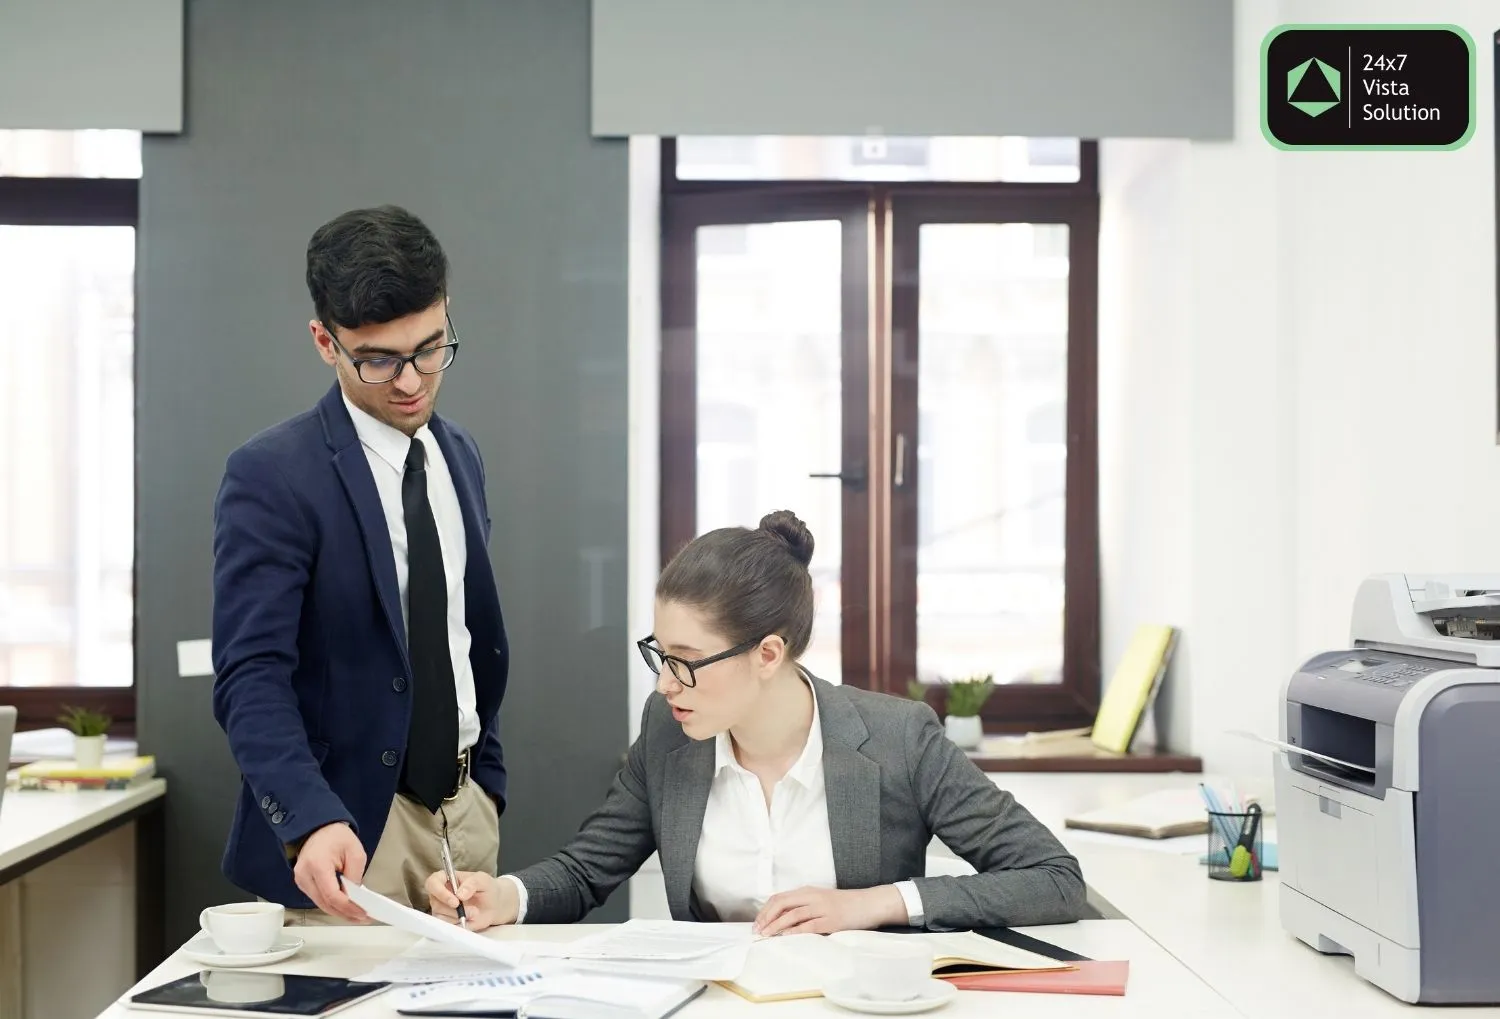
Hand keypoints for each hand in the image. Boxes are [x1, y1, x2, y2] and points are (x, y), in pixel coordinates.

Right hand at [292, 822, 368, 922]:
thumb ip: (356, 875)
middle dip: (345, 913)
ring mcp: (301, 880)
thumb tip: (356, 897)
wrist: (317, 827)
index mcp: (317, 865)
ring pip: (321, 904)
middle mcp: (305, 875)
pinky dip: (331, 904)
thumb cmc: (336, 836)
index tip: (363, 913)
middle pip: (325, 904)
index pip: (332, 895)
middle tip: (363, 918)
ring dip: (339, 911)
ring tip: (357, 915)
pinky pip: (318, 898)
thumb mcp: (355, 852)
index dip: (348, 908)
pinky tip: (344, 907)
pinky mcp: (303, 882)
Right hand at [426, 870, 517, 930]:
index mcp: (444, 879)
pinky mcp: (446, 922)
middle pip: (436, 904)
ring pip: (441, 917)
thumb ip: (471, 883)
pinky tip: (470, 920)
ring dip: (459, 917)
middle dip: (454, 910)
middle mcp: (439, 895)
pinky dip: (459, 925)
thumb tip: (459, 894)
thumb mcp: (482, 880)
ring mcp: (441, 909)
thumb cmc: (486, 887)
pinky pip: (447, 927)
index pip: (432, 883)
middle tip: (473, 910)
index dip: (440, 892)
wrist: (494, 904)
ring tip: (475, 914)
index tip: (455, 901)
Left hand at [753, 885, 907, 936]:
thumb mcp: (821, 900)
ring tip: (766, 934)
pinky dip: (795, 930)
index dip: (765, 910)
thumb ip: (804, 906)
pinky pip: (809, 925)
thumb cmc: (845, 904)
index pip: (779, 898)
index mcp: (808, 891)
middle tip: (757, 931)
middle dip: (766, 917)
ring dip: (776, 925)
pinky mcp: (831, 920)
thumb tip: (782, 919)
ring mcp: (822, 908)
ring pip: (792, 914)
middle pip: (782, 903)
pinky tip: (785, 935)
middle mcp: (813, 897)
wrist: (869, 903)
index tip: (757, 923)